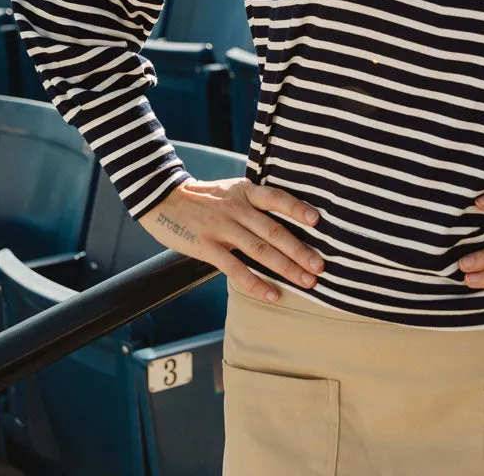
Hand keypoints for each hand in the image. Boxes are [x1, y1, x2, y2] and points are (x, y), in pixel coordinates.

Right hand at [137, 176, 324, 303]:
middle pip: (274, 232)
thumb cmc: (205, 197)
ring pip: (260, 251)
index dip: (297, 209)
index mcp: (246, 191)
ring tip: (306, 282)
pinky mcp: (207, 247)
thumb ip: (255, 201)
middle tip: (320, 267)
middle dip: (300, 251)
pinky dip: (256, 283)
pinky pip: (235, 269)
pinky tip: (272, 294)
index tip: (317, 222)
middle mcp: (238, 209)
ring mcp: (222, 228)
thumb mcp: (232, 189)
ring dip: (286, 269)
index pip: (277, 198)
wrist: (162, 198)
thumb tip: (286, 216)